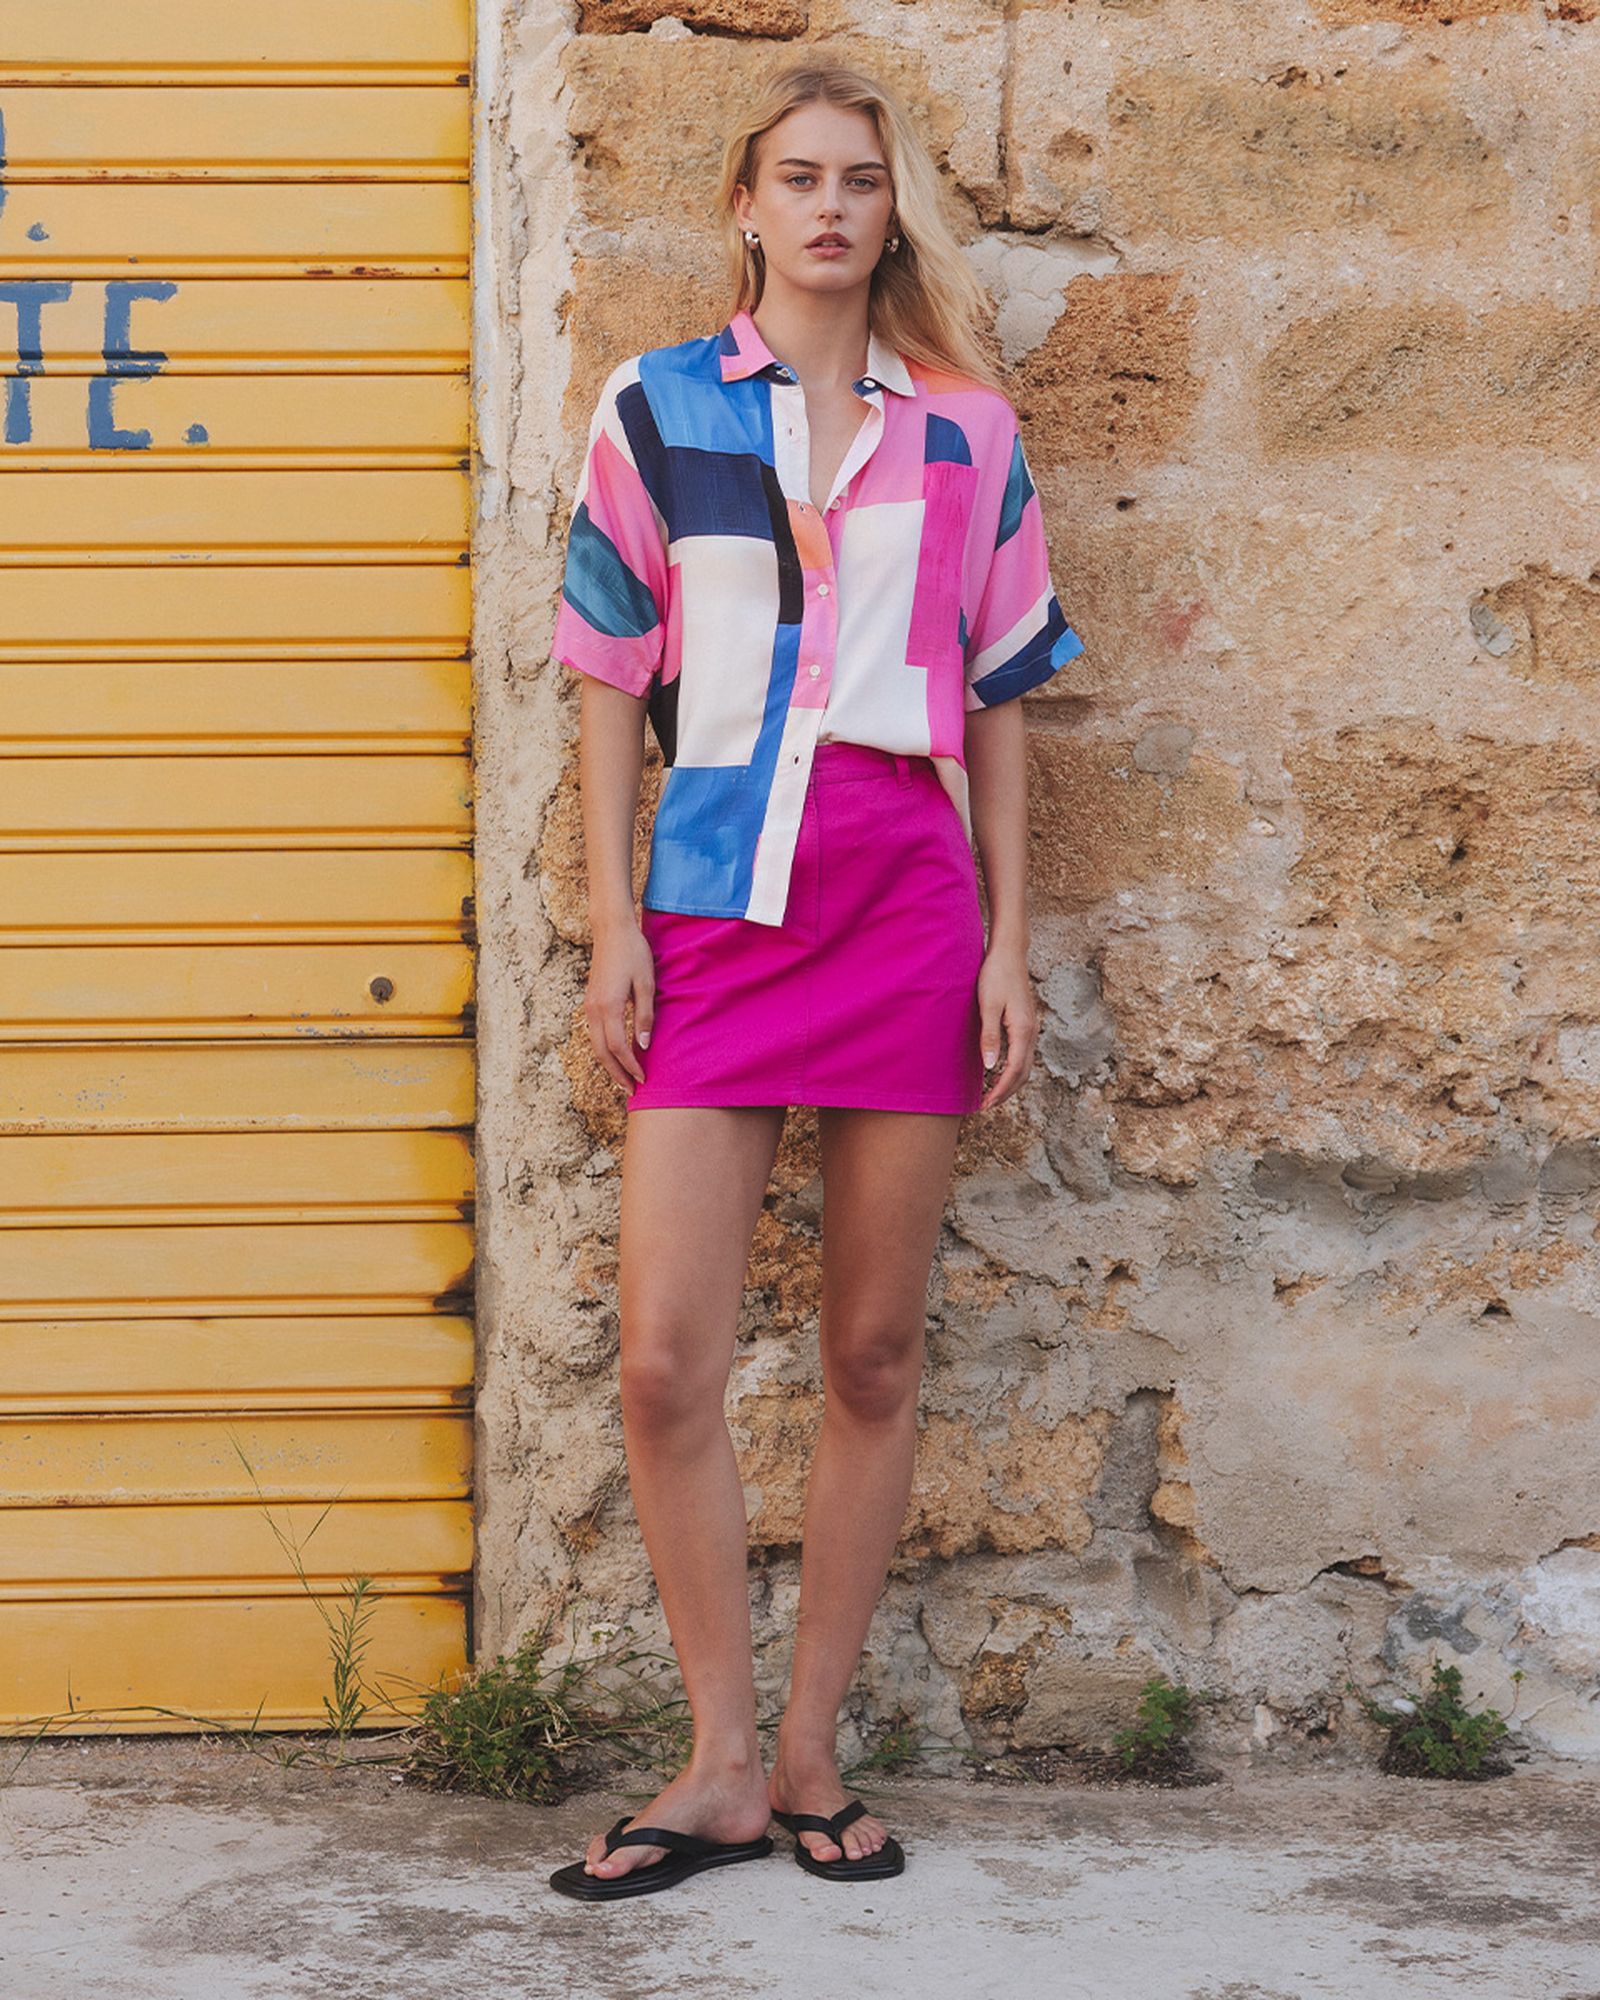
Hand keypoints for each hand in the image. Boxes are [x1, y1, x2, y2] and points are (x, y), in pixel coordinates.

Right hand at [584, 916, 654, 1093]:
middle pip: (601, 1052)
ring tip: (624, 1078)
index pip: (618, 1047)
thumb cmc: (633, 953)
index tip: (643, 1079)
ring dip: (609, 1064)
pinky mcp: (590, 1001)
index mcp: (608, 1006)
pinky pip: (594, 1033)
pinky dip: (604, 1049)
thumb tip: (643, 1044)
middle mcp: (594, 1009)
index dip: (630, 1066)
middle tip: (632, 1090)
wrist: (612, 930)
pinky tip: (617, 1055)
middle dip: (616, 1073)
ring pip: (595, 1044)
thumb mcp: (646, 983)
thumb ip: (644, 1015)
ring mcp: (589, 1005)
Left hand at [976, 940, 1037, 1110]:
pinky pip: (1023, 1055)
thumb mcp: (987, 1006)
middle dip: (1006, 1092)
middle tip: (986, 1105)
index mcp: (1023, 1030)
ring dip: (1011, 1083)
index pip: (1015, 1070)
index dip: (1000, 1090)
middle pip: (1024, 1073)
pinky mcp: (1026, 1024)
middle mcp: (1032, 1032)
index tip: (986, 1103)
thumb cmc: (996, 976)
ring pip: (1026, 1066)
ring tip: (992, 1094)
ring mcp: (1031, 1028)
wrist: (1009, 954)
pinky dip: (1014, 1070)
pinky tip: (998, 1071)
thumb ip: (989, 1037)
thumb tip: (990, 1066)